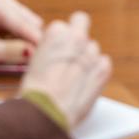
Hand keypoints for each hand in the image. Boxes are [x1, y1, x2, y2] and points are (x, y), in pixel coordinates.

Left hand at [0, 0, 43, 64]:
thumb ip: (10, 52)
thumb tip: (33, 52)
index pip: (27, 27)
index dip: (36, 45)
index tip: (43, 62)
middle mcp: (5, 0)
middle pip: (33, 25)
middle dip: (30, 43)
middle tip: (21, 62)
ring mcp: (7, 4)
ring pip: (31, 26)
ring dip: (25, 41)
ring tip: (9, 54)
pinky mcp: (8, 11)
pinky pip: (24, 27)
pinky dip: (20, 39)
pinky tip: (6, 47)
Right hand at [19, 12, 111, 127]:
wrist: (46, 114)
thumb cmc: (35, 93)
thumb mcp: (34, 64)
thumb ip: (48, 51)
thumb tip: (53, 53)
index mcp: (55, 33)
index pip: (62, 25)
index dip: (59, 39)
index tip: (56, 49)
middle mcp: (76, 38)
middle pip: (81, 23)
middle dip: (78, 34)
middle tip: (72, 50)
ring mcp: (91, 53)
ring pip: (93, 47)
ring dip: (87, 57)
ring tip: (75, 76)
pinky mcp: (104, 69)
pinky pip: (104, 63)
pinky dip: (98, 71)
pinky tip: (86, 83)